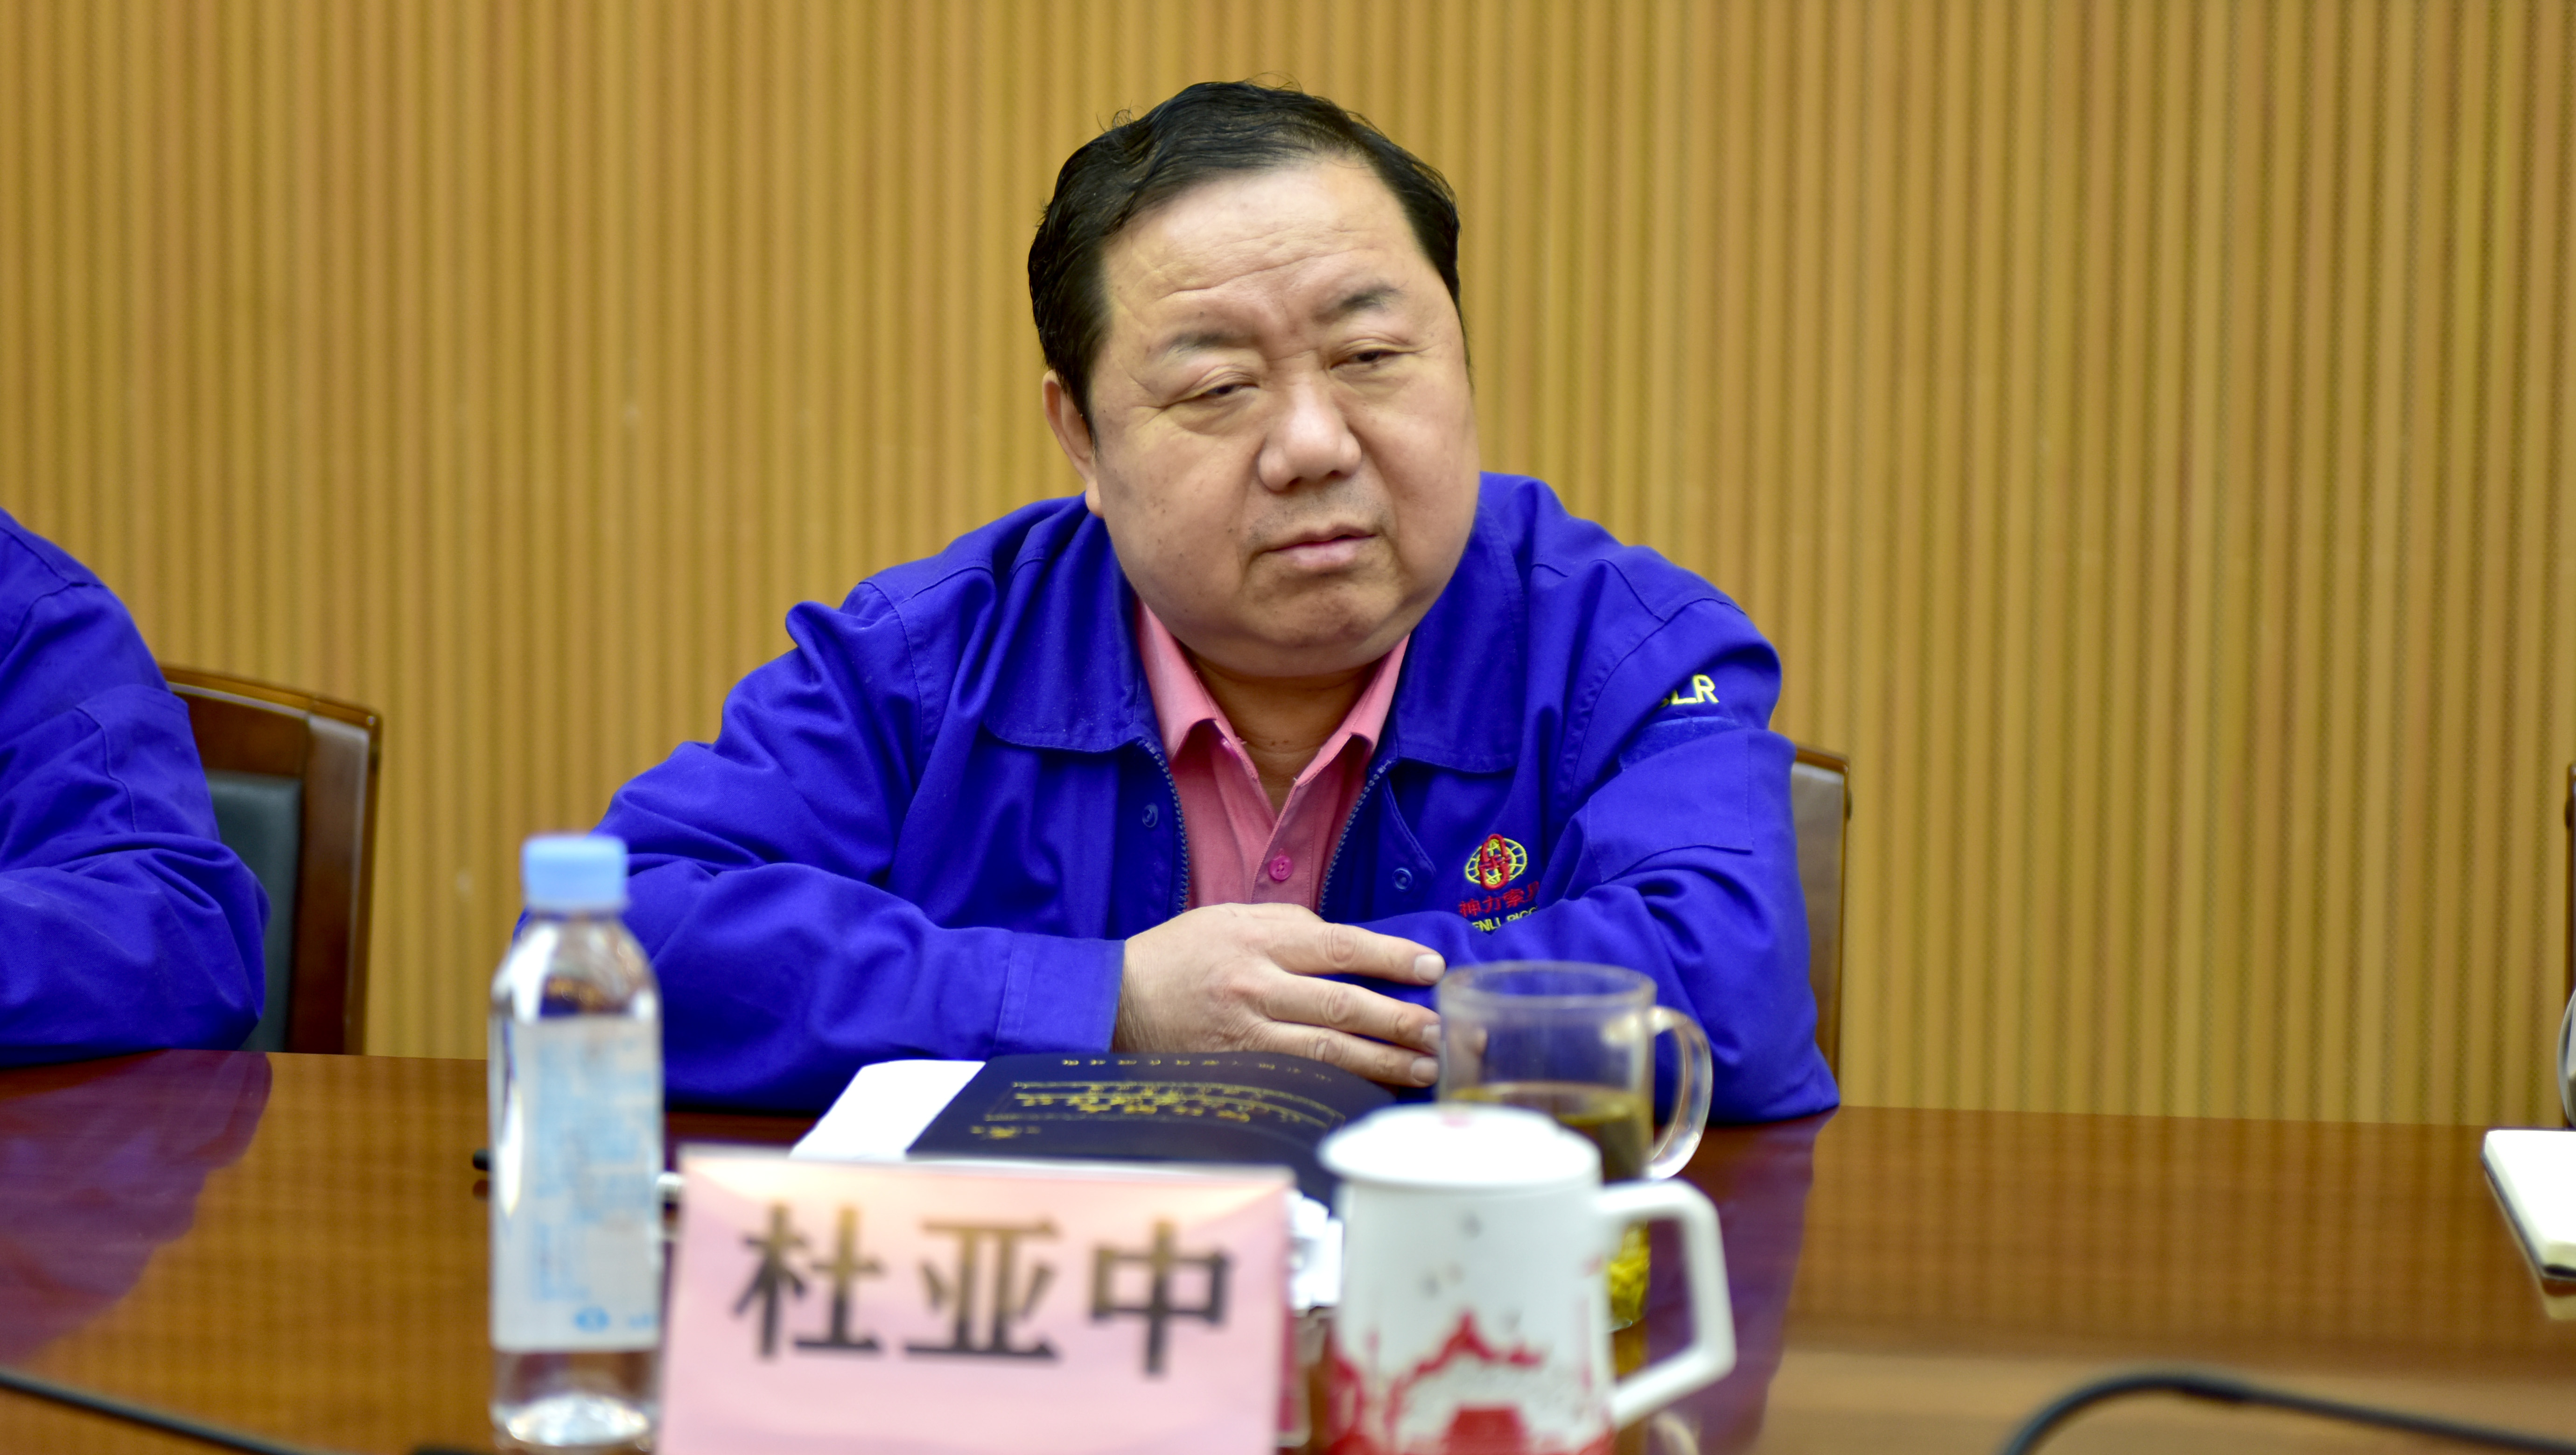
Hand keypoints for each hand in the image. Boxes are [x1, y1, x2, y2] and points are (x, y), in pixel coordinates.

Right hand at [1114, 903, 1445, 1085]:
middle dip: (1398, 1020)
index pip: (1338, 947)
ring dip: (1381, 1063)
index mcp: (1256, 939)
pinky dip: (1340, 1089)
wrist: (1114, 1001)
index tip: (1431, 968)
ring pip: (1326, 1052)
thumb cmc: (1180, 954)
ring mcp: (1243, 1035)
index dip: (1390, 958)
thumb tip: (1351, 944)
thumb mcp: (1231, 918)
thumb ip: (1291, 926)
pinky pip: (1298, 1082)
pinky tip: (1373, 1093)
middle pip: (1341, 1006)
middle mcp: (1253, 987)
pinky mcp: (1235, 1071)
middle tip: (1440, 1031)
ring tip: (1424, 1069)